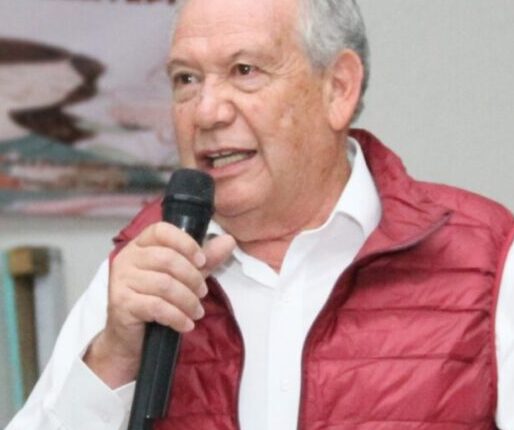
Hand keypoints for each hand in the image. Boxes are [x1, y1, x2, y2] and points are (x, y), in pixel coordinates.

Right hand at [83, 222, 234, 387]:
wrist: (133, 338)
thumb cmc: (157, 300)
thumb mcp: (185, 276)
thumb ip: (205, 259)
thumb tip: (228, 241)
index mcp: (141, 244)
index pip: (161, 230)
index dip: (185, 243)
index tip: (202, 261)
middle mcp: (127, 258)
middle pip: (166, 258)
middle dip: (192, 277)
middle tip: (202, 293)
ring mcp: (121, 280)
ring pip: (164, 284)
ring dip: (188, 300)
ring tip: (196, 311)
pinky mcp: (121, 303)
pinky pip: (156, 306)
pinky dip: (177, 316)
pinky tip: (185, 324)